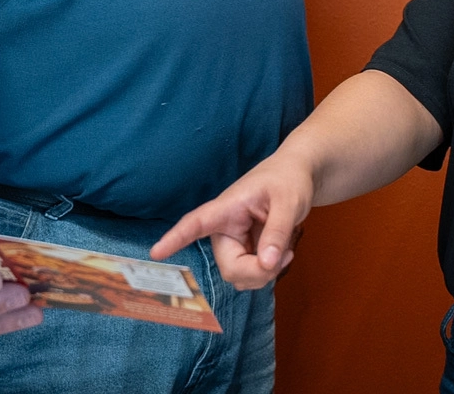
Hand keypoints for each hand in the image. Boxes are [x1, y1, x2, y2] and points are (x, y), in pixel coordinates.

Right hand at [151, 154, 313, 289]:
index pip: (196, 223)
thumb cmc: (288, 180)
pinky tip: (281, 256)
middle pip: (230, 267)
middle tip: (285, 257)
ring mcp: (234, 242)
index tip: (156, 252)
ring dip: (264, 274)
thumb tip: (267, 264)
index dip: (176, 238)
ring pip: (240, 277)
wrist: (297, 176)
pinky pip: (250, 276)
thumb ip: (277, 232)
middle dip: (257, 272)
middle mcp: (225, 228)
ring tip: (285, 251)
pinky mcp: (245, 252)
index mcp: (227, 208)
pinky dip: (267, 272)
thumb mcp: (289, 202)